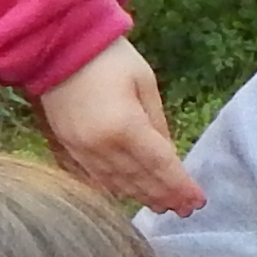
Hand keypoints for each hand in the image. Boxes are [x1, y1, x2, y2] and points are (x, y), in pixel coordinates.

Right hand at [36, 37, 199, 213]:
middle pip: (140, 180)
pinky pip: (96, 177)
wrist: (58, 46)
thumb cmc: (109, 58)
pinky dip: (116, 188)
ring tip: (163, 206)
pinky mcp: (68, 148)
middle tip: (185, 210)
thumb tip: (169, 154)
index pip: (160, 165)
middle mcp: (102, 146)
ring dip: (142, 196)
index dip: (180, 186)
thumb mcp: (145, 83)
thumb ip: (158, 122)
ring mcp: (82, 150)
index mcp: (126, 127)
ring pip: (118, 183)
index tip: (198, 201)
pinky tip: (130, 194)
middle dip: (165, 196)